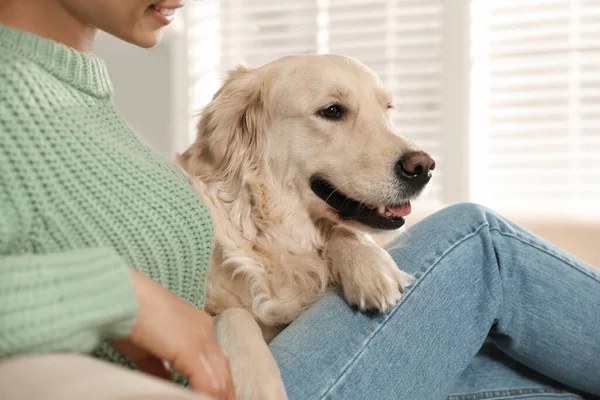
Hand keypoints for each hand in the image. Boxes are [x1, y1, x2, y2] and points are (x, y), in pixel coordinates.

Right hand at [110, 269, 234, 399]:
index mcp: (197, 325)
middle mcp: (204, 330)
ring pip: (218, 376)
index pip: (217, 358)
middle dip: (224, 391)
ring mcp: (200, 338)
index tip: (218, 396)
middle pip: (222, 368)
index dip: (220, 381)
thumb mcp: (148, 349)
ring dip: (215, 395)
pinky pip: (206, 382)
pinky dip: (205, 395)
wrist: (121, 296)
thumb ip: (160, 368)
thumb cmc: (128, 317)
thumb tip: (166, 384)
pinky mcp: (190, 349)